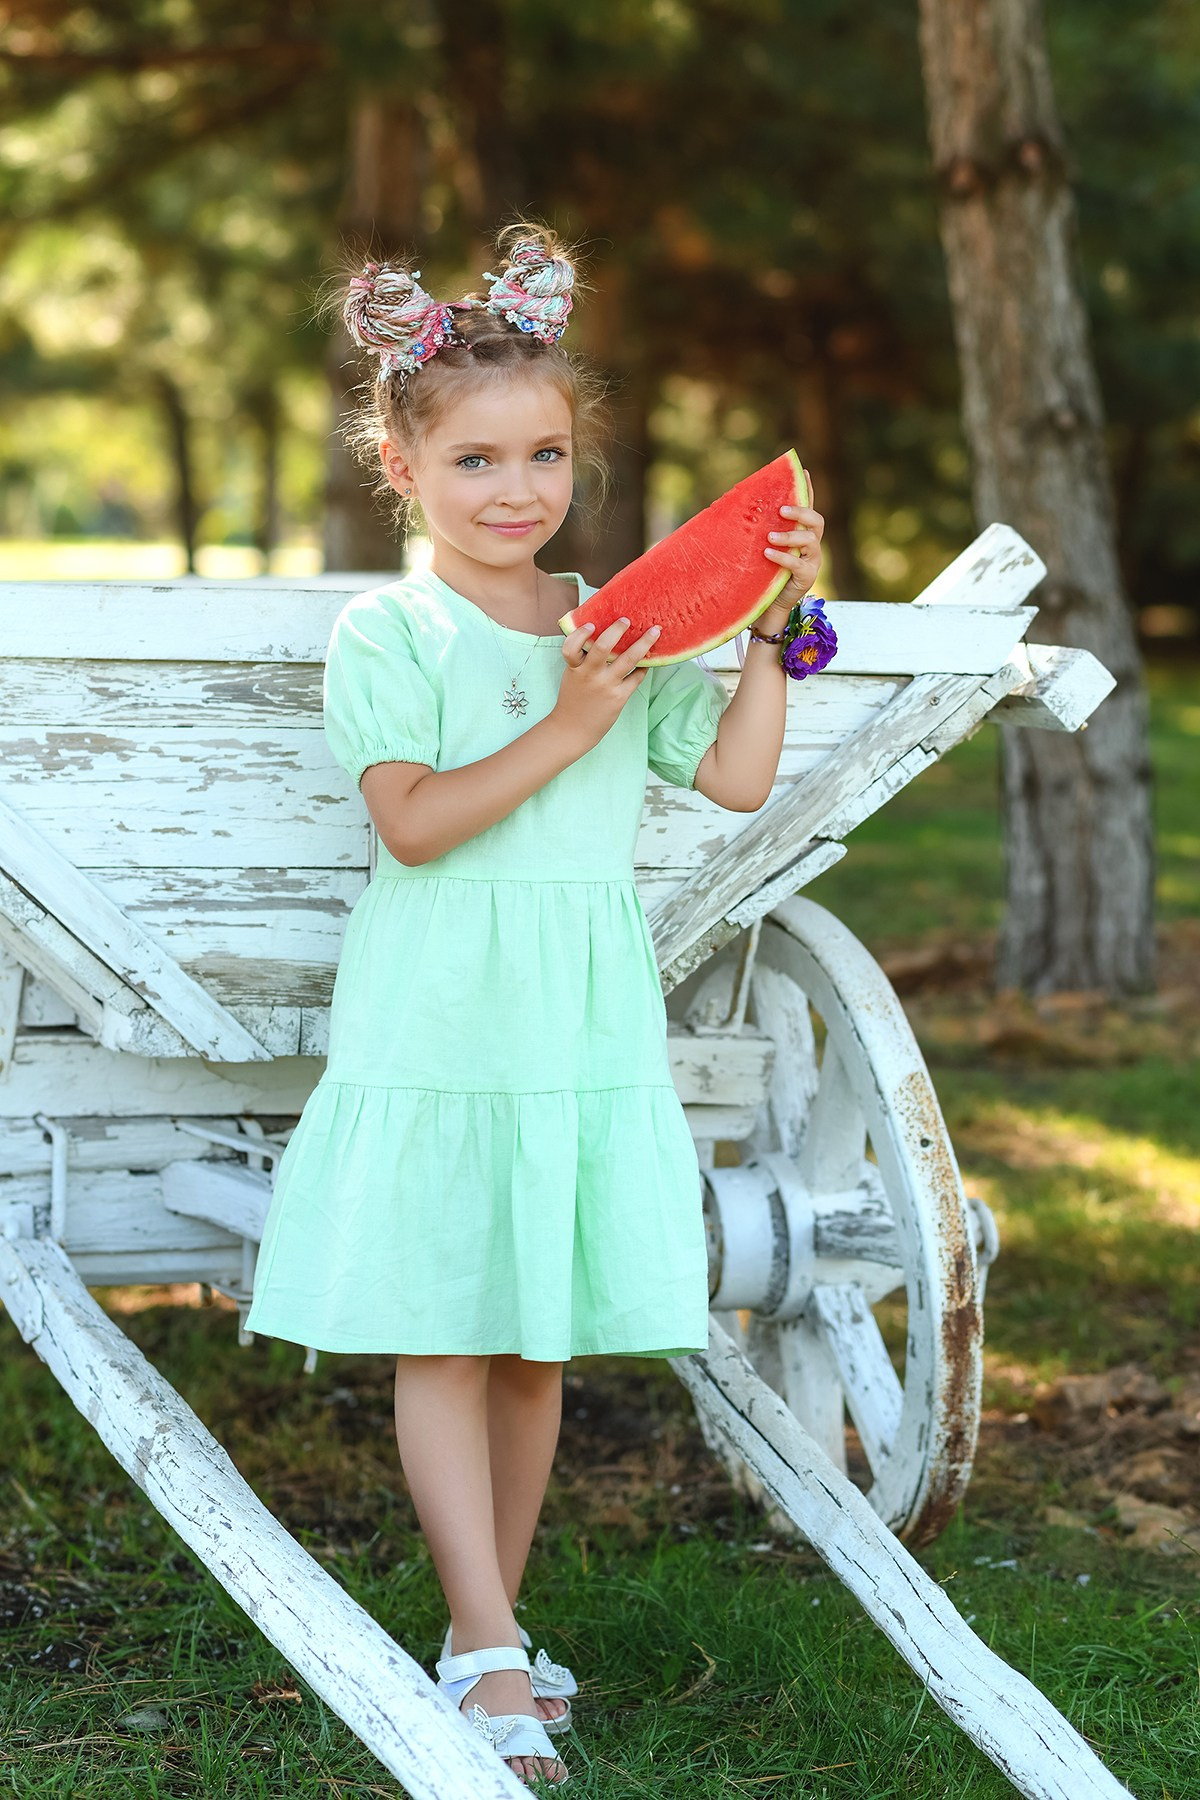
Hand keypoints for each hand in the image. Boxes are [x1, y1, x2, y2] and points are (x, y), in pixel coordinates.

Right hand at [552, 613, 659, 748]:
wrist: (575, 729)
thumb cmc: (574, 699)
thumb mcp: (572, 676)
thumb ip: (582, 659)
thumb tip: (600, 635)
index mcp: (575, 669)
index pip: (571, 647)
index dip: (580, 633)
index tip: (591, 624)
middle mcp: (590, 675)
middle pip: (602, 648)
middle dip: (616, 630)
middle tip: (627, 620)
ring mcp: (606, 686)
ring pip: (628, 660)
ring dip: (643, 643)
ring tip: (654, 632)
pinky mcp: (620, 697)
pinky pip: (636, 677)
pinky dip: (644, 666)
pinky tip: (649, 660)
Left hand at [759, 469, 824, 631]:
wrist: (767, 602)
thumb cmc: (763, 570)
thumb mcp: (762, 545)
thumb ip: (761, 528)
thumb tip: (740, 505)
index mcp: (802, 531)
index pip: (808, 506)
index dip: (807, 489)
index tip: (802, 470)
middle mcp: (811, 543)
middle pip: (816, 520)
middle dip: (800, 512)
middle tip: (781, 510)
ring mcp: (812, 560)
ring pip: (810, 540)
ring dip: (790, 535)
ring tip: (770, 537)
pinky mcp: (807, 576)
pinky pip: (798, 563)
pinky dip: (783, 557)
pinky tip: (768, 553)